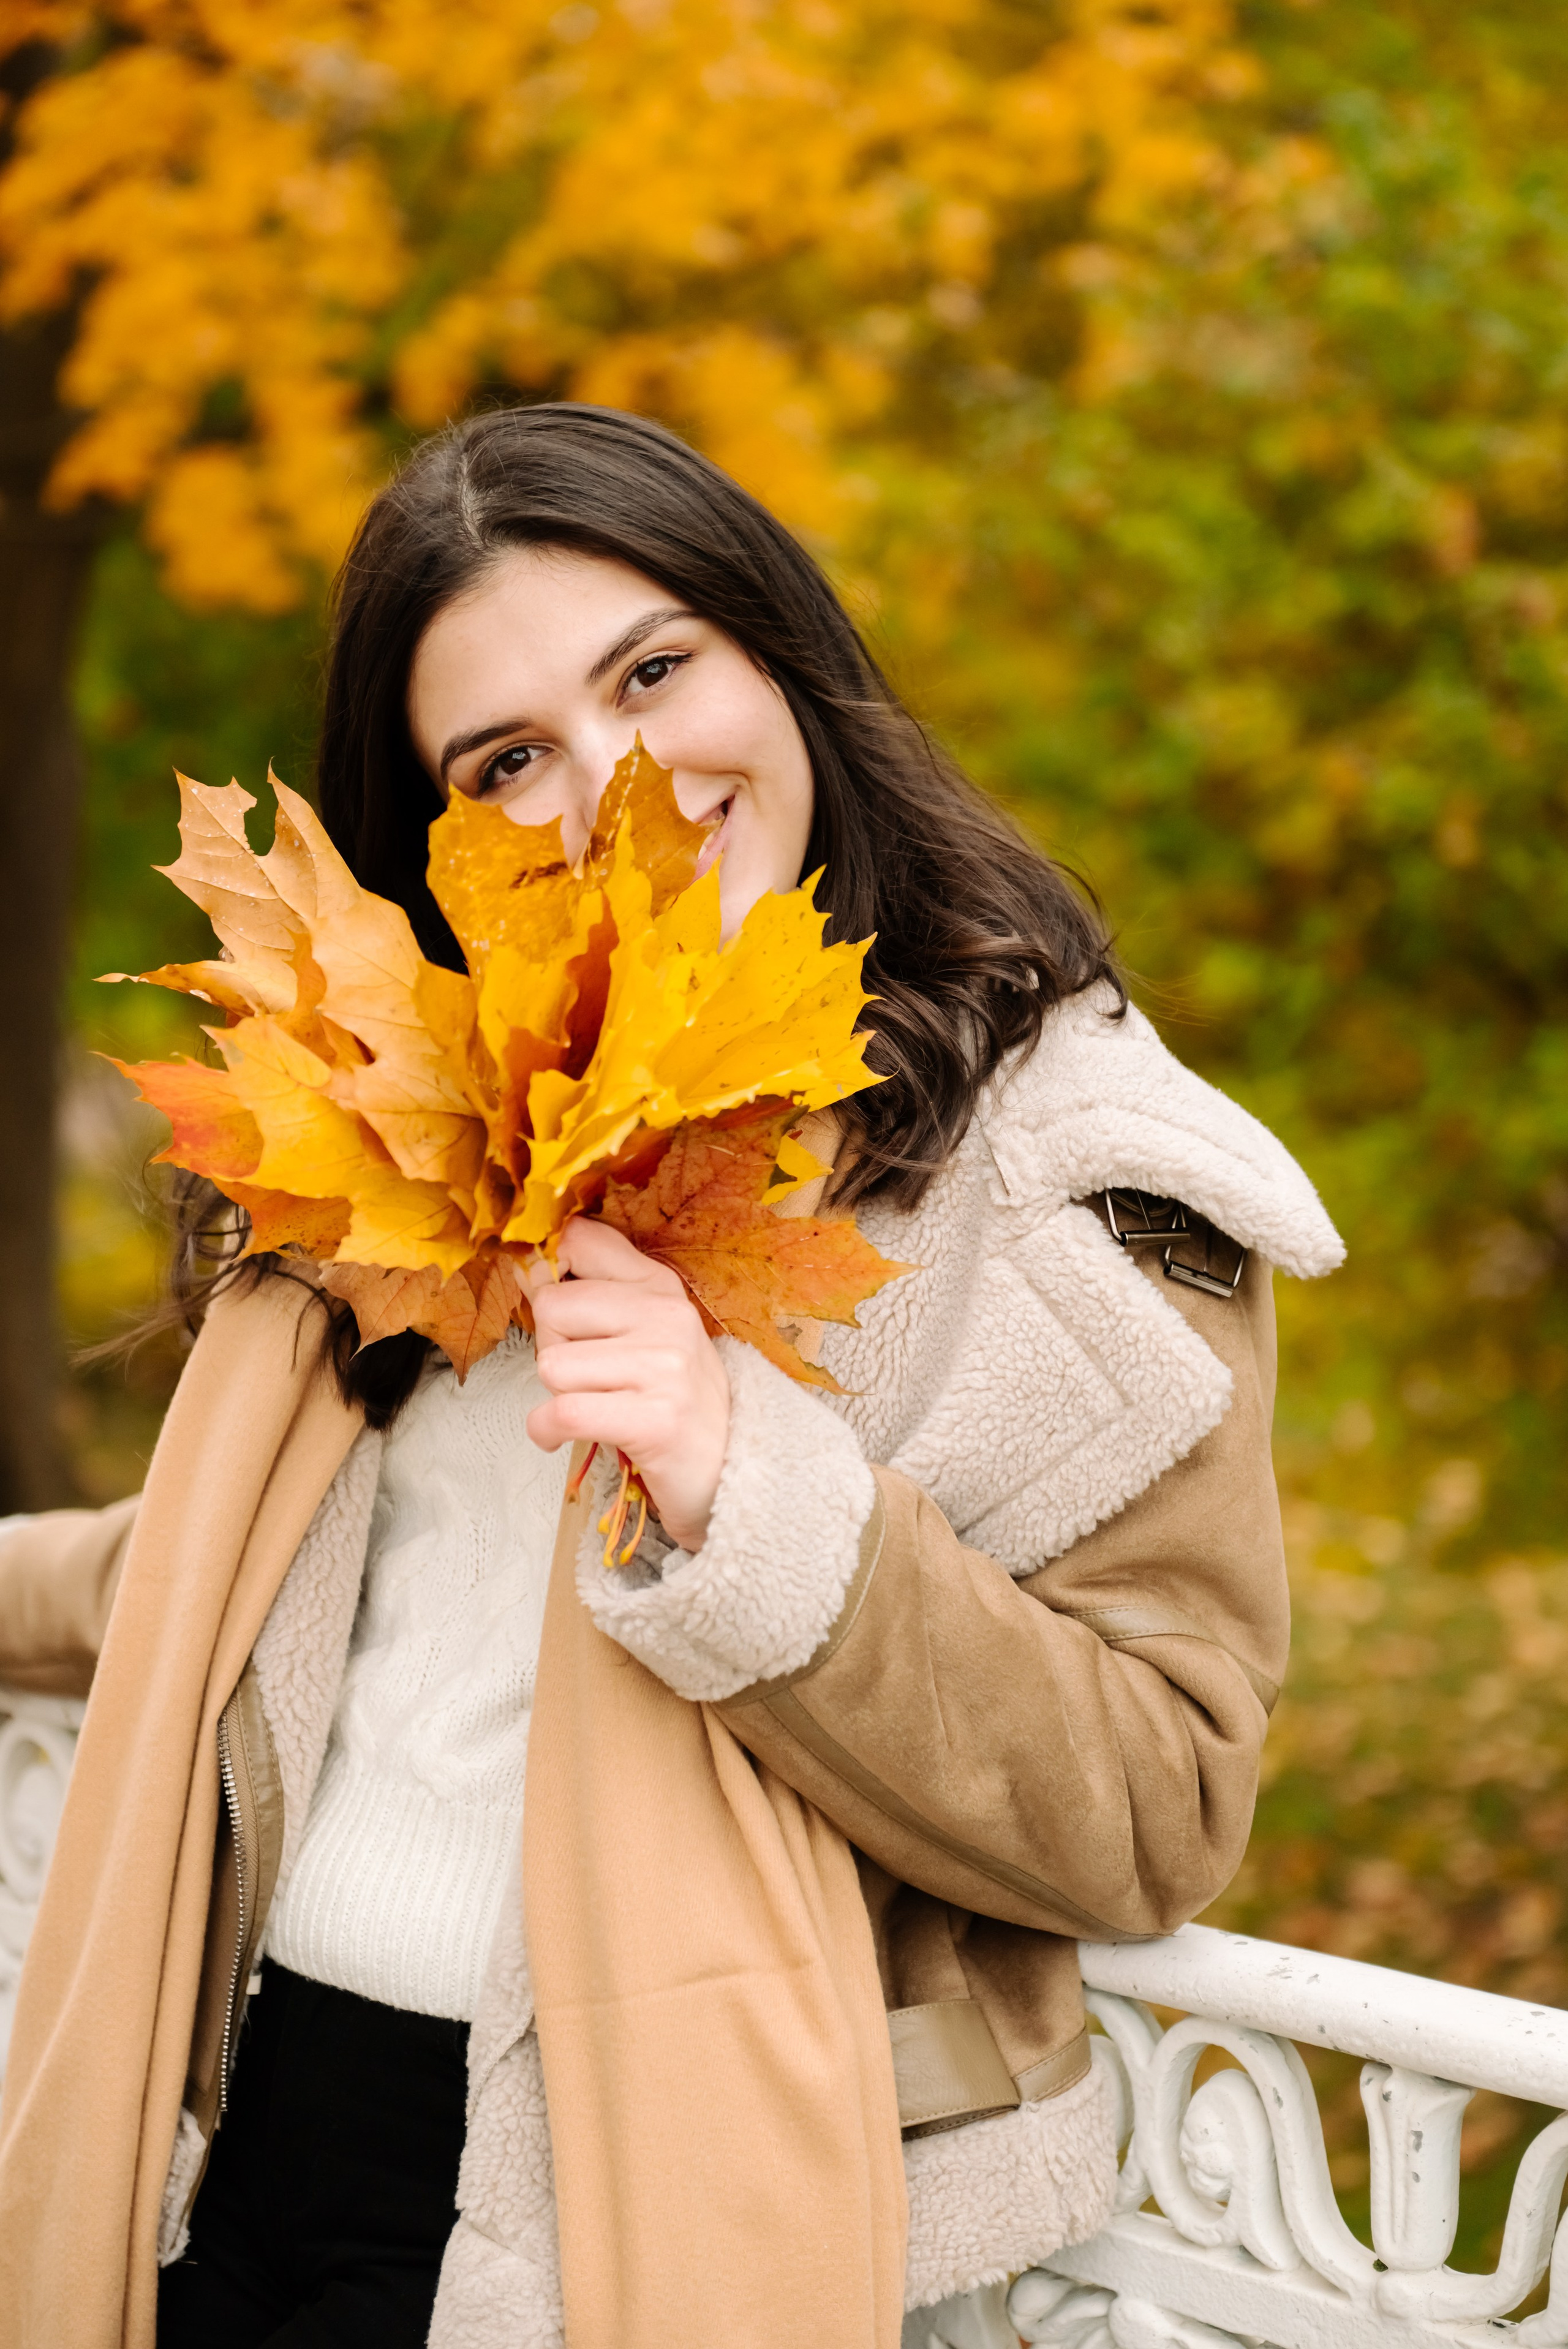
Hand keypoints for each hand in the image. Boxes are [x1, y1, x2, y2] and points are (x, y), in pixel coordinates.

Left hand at [526, 1217, 730, 1552]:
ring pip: (552, 1365)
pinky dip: (546, 1430)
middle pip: (552, 1308)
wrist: (733, 1463)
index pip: (582, 1240)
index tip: (556, 1310)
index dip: (547, 1270)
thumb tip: (529, 1267)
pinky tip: (559, 1437)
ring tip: (593, 1406)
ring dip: (556, 1395)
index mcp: (660, 1285)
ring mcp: (664, 1367)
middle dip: (553, 1349)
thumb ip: (594, 1293)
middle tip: (585, 1378)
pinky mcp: (654, 1420)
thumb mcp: (647, 1330)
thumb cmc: (673, 1397)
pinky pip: (563, 1413)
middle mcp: (666, 1316)